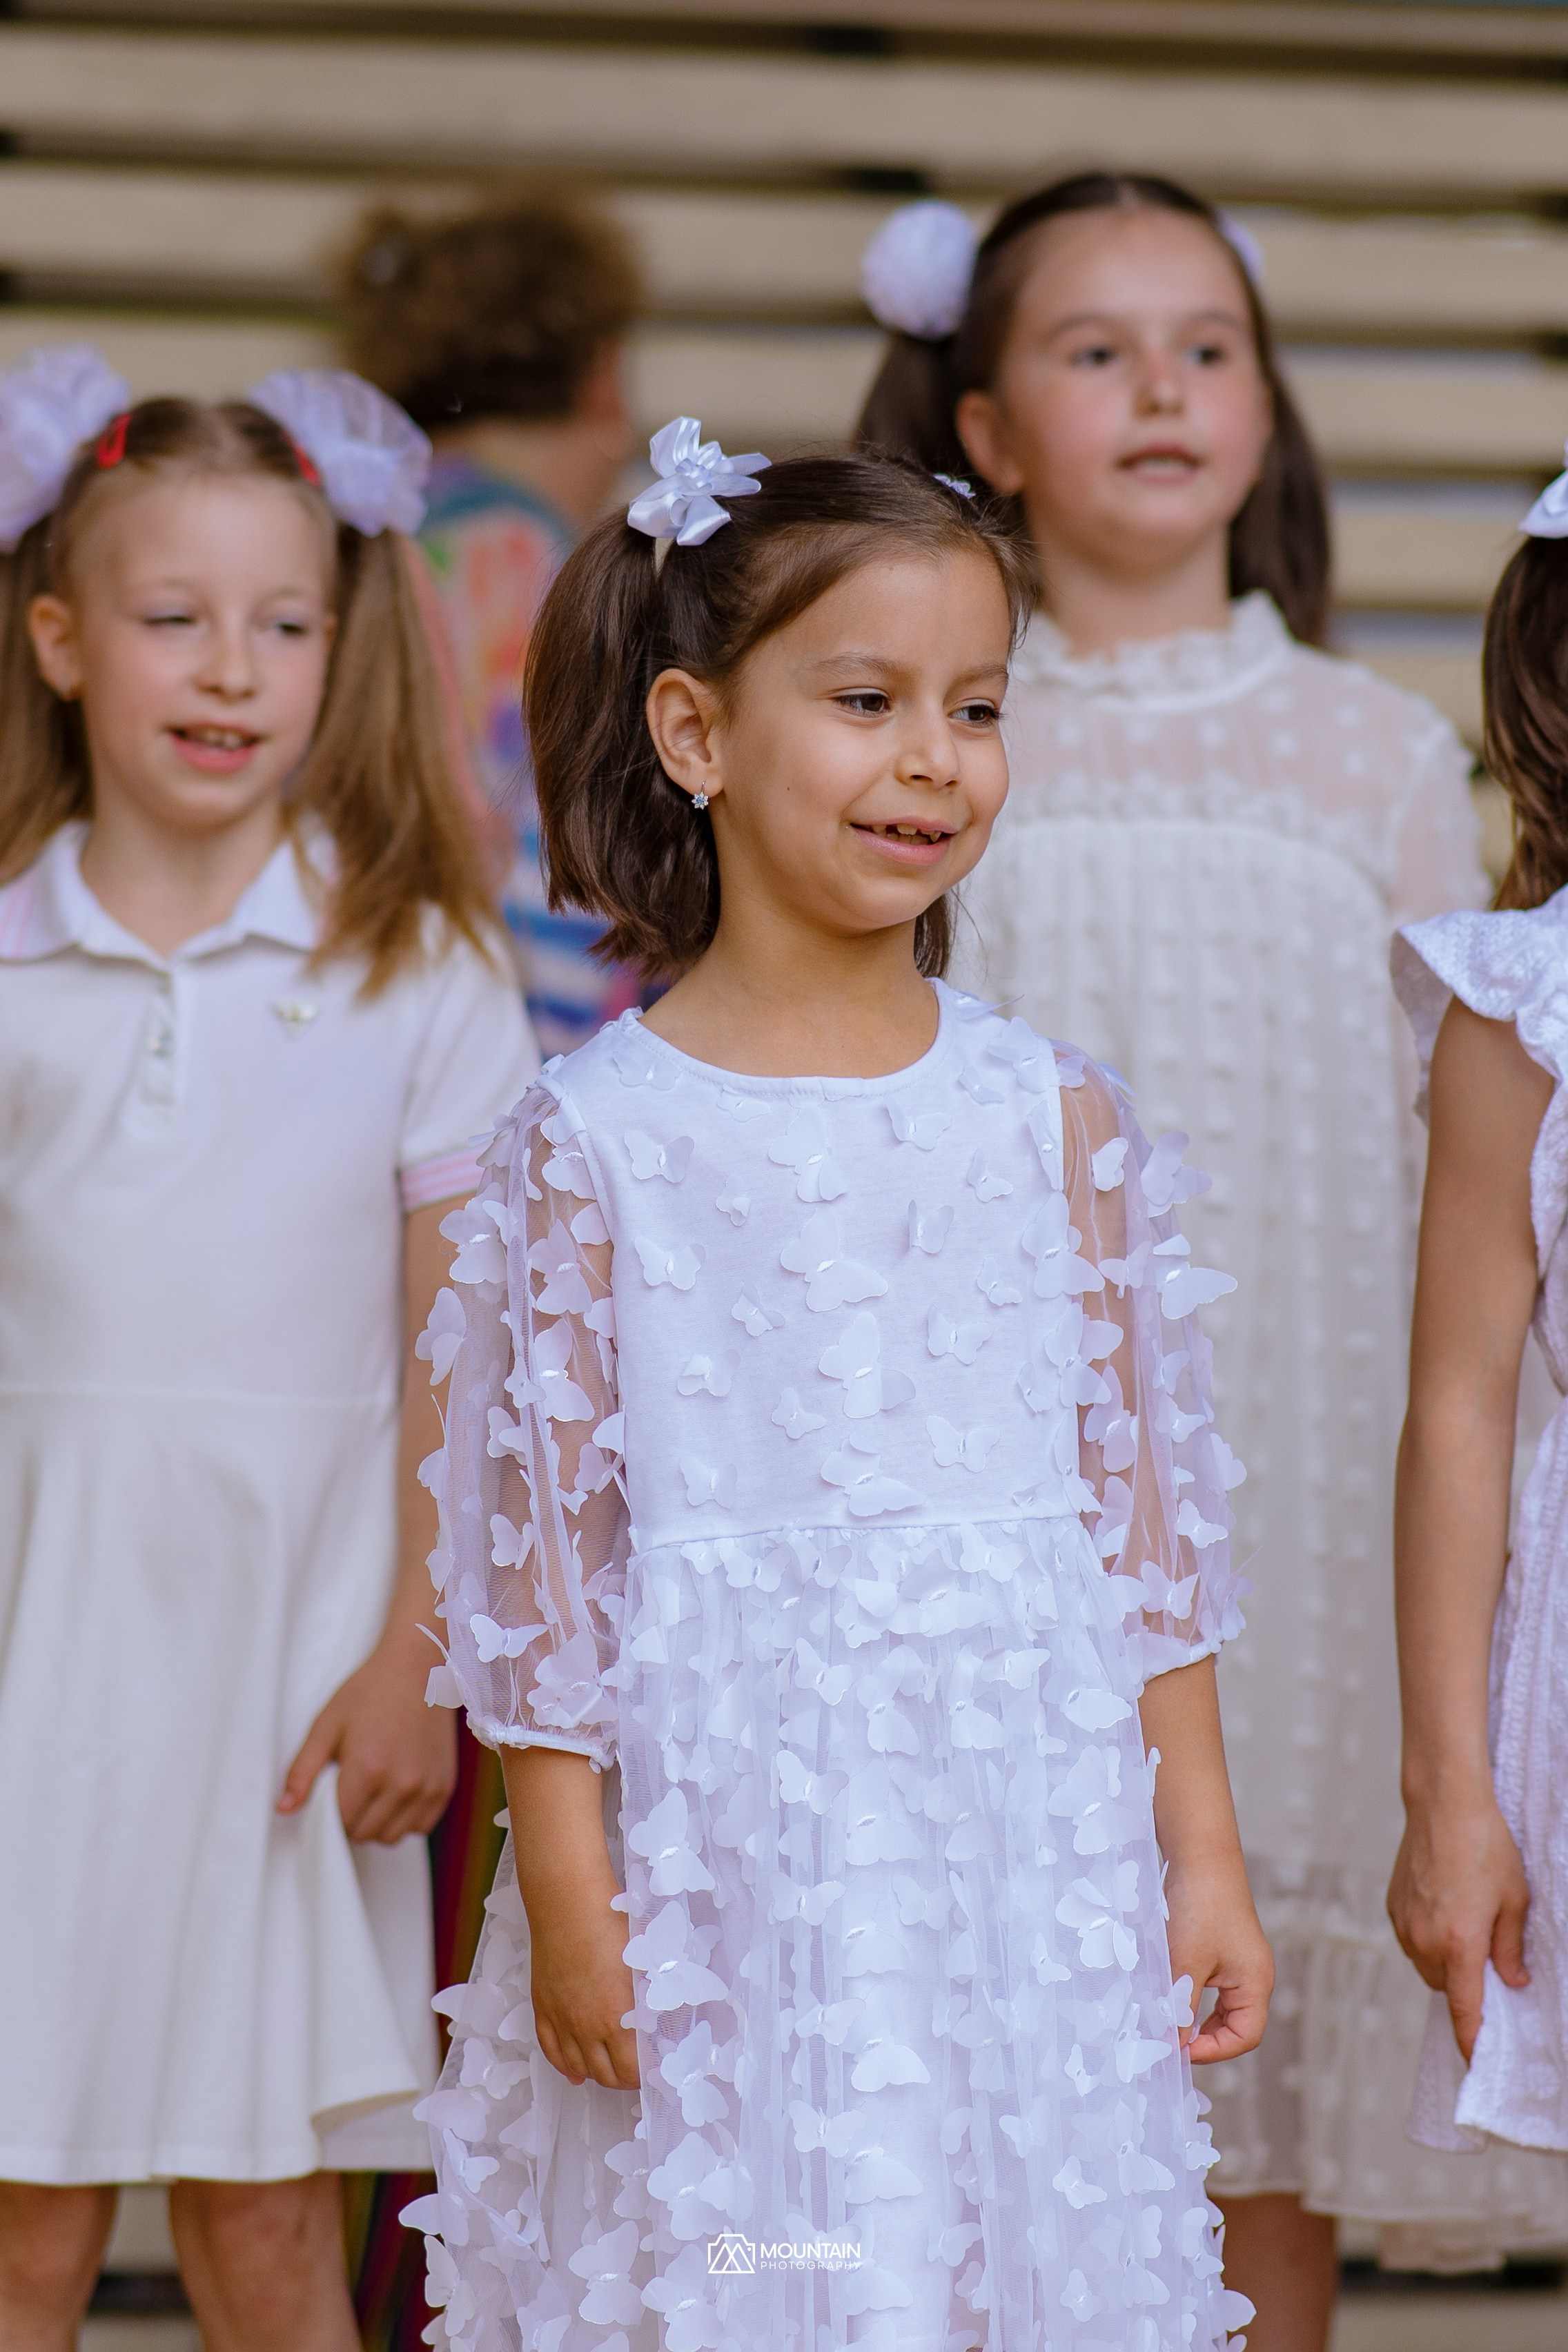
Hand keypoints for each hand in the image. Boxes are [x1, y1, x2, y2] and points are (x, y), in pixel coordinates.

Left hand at [278, 1635, 457, 1842]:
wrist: (419, 1669)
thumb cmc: (369, 1693)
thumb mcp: (326, 1725)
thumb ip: (302, 1771)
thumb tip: (283, 1809)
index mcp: (369, 1769)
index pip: (340, 1822)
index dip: (329, 1810)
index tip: (331, 1790)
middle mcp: (402, 1784)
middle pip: (364, 1834)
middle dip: (351, 1819)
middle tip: (352, 1786)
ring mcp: (427, 1788)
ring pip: (391, 1837)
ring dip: (377, 1823)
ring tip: (374, 1789)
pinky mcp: (445, 1787)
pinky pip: (419, 1827)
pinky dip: (404, 1819)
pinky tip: (396, 1790)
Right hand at [529, 1871, 638, 2091]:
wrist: (569, 1904)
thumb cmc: (612, 1925)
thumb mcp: (645, 1963)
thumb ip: (653, 1996)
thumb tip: (665, 2017)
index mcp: (617, 2018)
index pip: (632, 2069)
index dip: (644, 2075)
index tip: (654, 2068)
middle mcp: (586, 2027)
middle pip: (605, 2075)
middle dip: (622, 2079)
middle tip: (633, 2071)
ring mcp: (561, 2020)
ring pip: (577, 2067)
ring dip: (595, 2075)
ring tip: (609, 2071)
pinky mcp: (543, 2009)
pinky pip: (550, 2051)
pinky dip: (563, 2067)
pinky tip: (574, 2072)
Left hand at [1164, 1853, 1273, 2064]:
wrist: (1199, 1853)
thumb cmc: (1199, 1906)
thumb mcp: (1186, 1962)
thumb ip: (1178, 2007)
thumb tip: (1168, 2045)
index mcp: (1256, 1982)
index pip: (1245, 2036)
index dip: (1213, 2050)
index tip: (1178, 2049)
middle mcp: (1251, 1974)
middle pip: (1234, 2025)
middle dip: (1203, 2037)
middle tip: (1168, 2039)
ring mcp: (1236, 1960)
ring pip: (1218, 2006)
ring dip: (1192, 2016)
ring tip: (1164, 2019)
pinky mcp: (1219, 1946)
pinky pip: (1208, 1985)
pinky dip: (1188, 1994)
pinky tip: (1165, 1991)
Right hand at [1388, 1796, 1528, 2061]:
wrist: (1443, 1805)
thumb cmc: (1485, 1847)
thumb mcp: (1514, 1900)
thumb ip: (1511, 1948)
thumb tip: (1512, 1982)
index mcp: (1460, 1944)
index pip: (1464, 2012)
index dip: (1471, 2044)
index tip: (1475, 2065)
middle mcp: (1425, 1940)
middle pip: (1446, 1989)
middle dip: (1465, 1986)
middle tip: (1487, 1958)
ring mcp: (1404, 1923)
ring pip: (1426, 1966)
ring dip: (1446, 1962)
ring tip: (1466, 1925)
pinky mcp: (1393, 1906)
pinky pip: (1412, 1941)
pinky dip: (1429, 1939)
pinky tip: (1445, 1908)